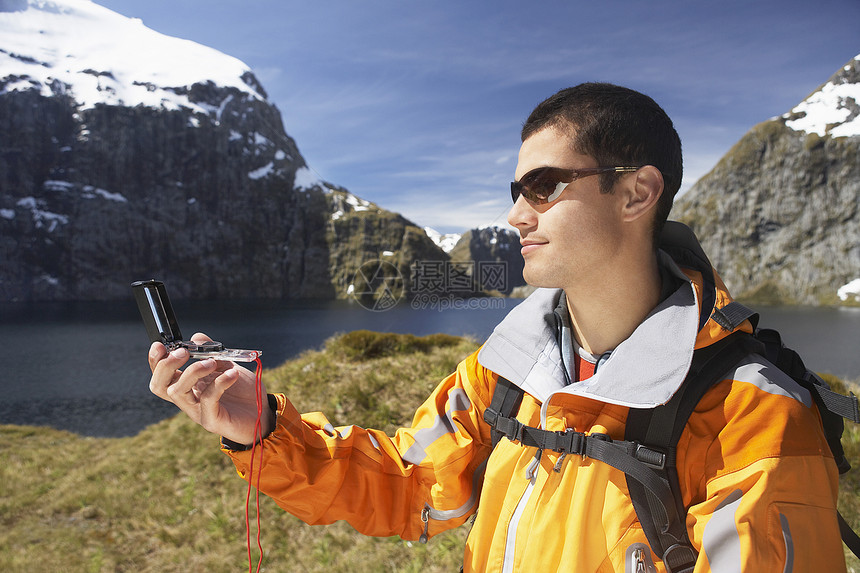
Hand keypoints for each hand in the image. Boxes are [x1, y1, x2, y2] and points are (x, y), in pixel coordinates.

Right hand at [148, 333, 272, 444]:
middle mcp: (188, 399)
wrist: (263, 413)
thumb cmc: (242, 391)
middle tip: (183, 352)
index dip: (155, 361)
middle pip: (159, 386)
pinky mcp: (212, 420)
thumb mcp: (227, 366)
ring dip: (192, 371)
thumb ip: (212, 352)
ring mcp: (197, 411)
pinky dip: (219, 383)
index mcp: (187, 385)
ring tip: (212, 362)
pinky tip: (232, 374)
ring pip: (177, 393)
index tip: (161, 345)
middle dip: (166, 366)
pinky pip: (207, 400)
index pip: (161, 375)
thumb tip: (196, 338)